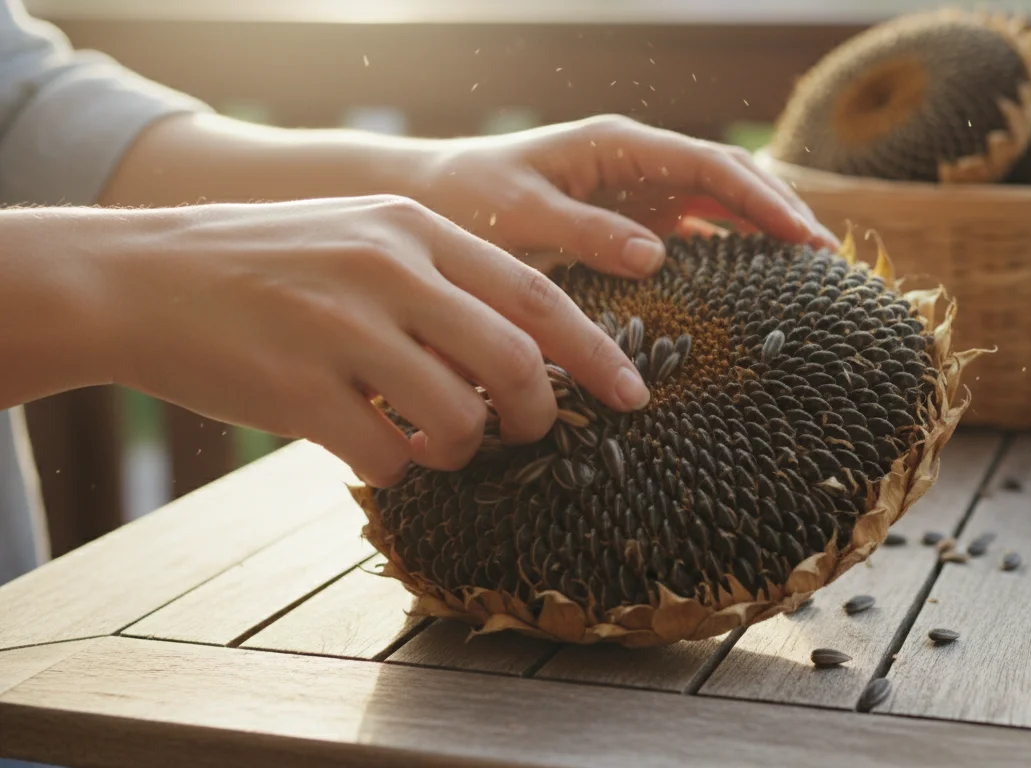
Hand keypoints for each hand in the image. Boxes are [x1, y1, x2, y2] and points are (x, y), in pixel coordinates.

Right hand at [82, 196, 647, 486]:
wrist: (139, 278)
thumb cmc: (265, 266)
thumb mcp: (361, 239)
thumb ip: (441, 285)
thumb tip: (523, 361)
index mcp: (413, 227)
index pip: (535, 293)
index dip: (596, 350)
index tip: (635, 393)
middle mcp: (386, 271)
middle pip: (514, 363)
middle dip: (540, 417)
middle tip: (533, 436)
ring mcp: (340, 329)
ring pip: (459, 420)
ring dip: (462, 450)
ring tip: (431, 441)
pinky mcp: (297, 391)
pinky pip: (388, 457)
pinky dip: (395, 468)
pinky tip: (371, 447)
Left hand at [413, 115, 841, 277]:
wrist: (433, 200)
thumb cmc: (469, 201)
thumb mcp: (522, 216)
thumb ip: (587, 232)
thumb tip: (658, 256)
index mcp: (618, 146)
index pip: (710, 166)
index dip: (763, 200)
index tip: (804, 237)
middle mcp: (637, 160)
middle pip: (729, 179)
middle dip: (781, 211)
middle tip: (827, 258)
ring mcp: (637, 188)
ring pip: (719, 202)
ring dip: (764, 231)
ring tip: (811, 270)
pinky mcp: (629, 218)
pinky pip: (693, 230)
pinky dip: (729, 250)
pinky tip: (756, 282)